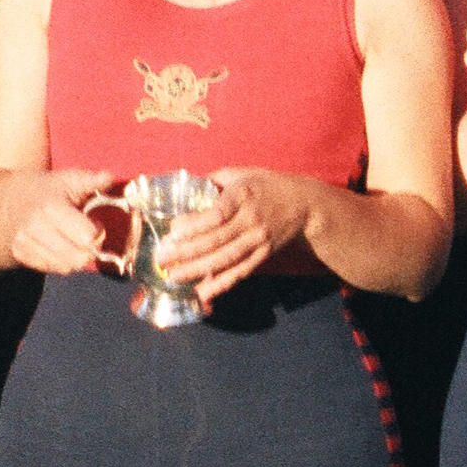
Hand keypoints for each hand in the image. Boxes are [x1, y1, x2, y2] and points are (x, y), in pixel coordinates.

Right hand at [7, 166, 120, 276]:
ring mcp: (26, 243)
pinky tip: (58, 247)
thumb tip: (109, 177)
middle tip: (85, 236)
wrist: (2, 202)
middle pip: (79, 257)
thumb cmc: (42, 190)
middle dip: (89, 249)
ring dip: (75, 257)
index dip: (97, 232)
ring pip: (67, 267)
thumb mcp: (65, 179)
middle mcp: (36, 227)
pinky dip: (60, 261)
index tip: (94, 223)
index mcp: (51, 206)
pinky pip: (52, 269)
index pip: (87, 236)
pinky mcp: (21, 255)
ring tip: (71, 240)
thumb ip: (89, 180)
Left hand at [155, 167, 314, 304]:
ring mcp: (259, 239)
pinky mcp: (264, 255)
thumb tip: (186, 186)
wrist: (305, 203)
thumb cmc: (266, 186)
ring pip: (226, 259)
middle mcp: (252, 219)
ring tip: (174, 277)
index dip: (194, 225)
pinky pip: (240, 272)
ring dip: (198, 270)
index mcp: (244, 195)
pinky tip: (203, 292)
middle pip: (217, 240)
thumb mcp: (243, 174)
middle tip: (162, 259)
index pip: (217, 215)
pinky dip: (221, 284)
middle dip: (186, 252)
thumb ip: (215, 180)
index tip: (172, 231)